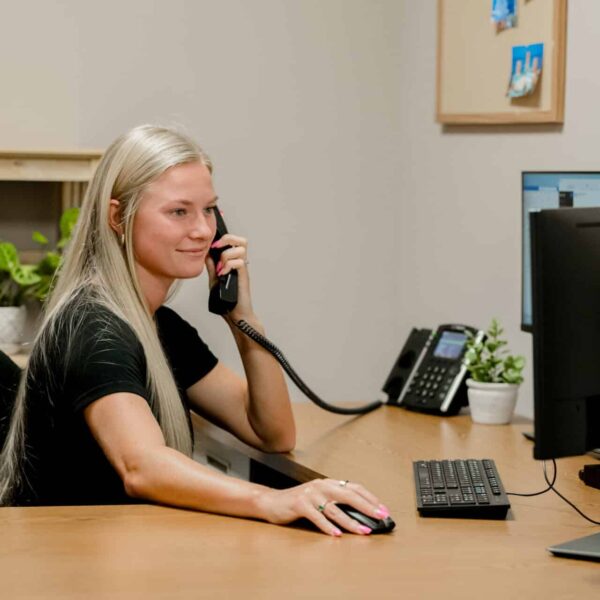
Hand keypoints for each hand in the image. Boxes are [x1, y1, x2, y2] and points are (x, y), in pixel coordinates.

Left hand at [205, 233, 253, 321]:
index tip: (212, 245)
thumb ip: (212, 266)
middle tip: (217, 248)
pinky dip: (229, 266)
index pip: (234, 242)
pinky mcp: (244, 277)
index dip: (223, 238)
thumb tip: (205, 254)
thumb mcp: (214, 279)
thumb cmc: (228, 300)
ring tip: (220, 267)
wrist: (236, 315)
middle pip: (242, 241)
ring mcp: (243, 270)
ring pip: (241, 249)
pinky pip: (239, 263)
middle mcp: (240, 264)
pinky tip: (222, 274)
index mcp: (233, 262)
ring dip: (227, 255)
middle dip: (228, 239)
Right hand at [254, 478, 391, 536]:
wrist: (272, 502)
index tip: (383, 509)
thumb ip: (335, 502)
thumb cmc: (298, 503)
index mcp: (328, 483)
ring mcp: (310, 494)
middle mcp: (321, 486)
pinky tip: (336, 534)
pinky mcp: (299, 504)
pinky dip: (327, 526)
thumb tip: (360, 516)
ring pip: (334, 508)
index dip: (370, 498)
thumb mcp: (319, 498)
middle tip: (380, 516)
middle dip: (366, 506)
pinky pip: (316, 516)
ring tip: (363, 530)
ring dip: (350, 521)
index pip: (354, 487)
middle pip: (348, 495)